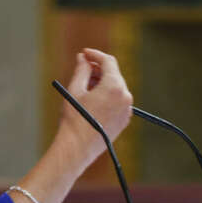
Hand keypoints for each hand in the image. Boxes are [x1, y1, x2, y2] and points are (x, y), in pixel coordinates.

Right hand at [59, 48, 133, 164]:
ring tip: (84, 87)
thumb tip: (83, 58)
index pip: (108, 62)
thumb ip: (82, 70)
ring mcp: (127, 110)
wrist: (77, 148)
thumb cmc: (74, 119)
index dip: (95, 55)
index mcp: (114, 87)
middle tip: (82, 69)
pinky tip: (92, 100)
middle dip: (98, 69)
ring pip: (116, 88)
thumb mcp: (75, 90)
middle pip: (114, 74)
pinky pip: (118, 101)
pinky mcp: (124, 120)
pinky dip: (107, 96)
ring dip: (102, 83)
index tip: (84, 54)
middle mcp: (125, 97)